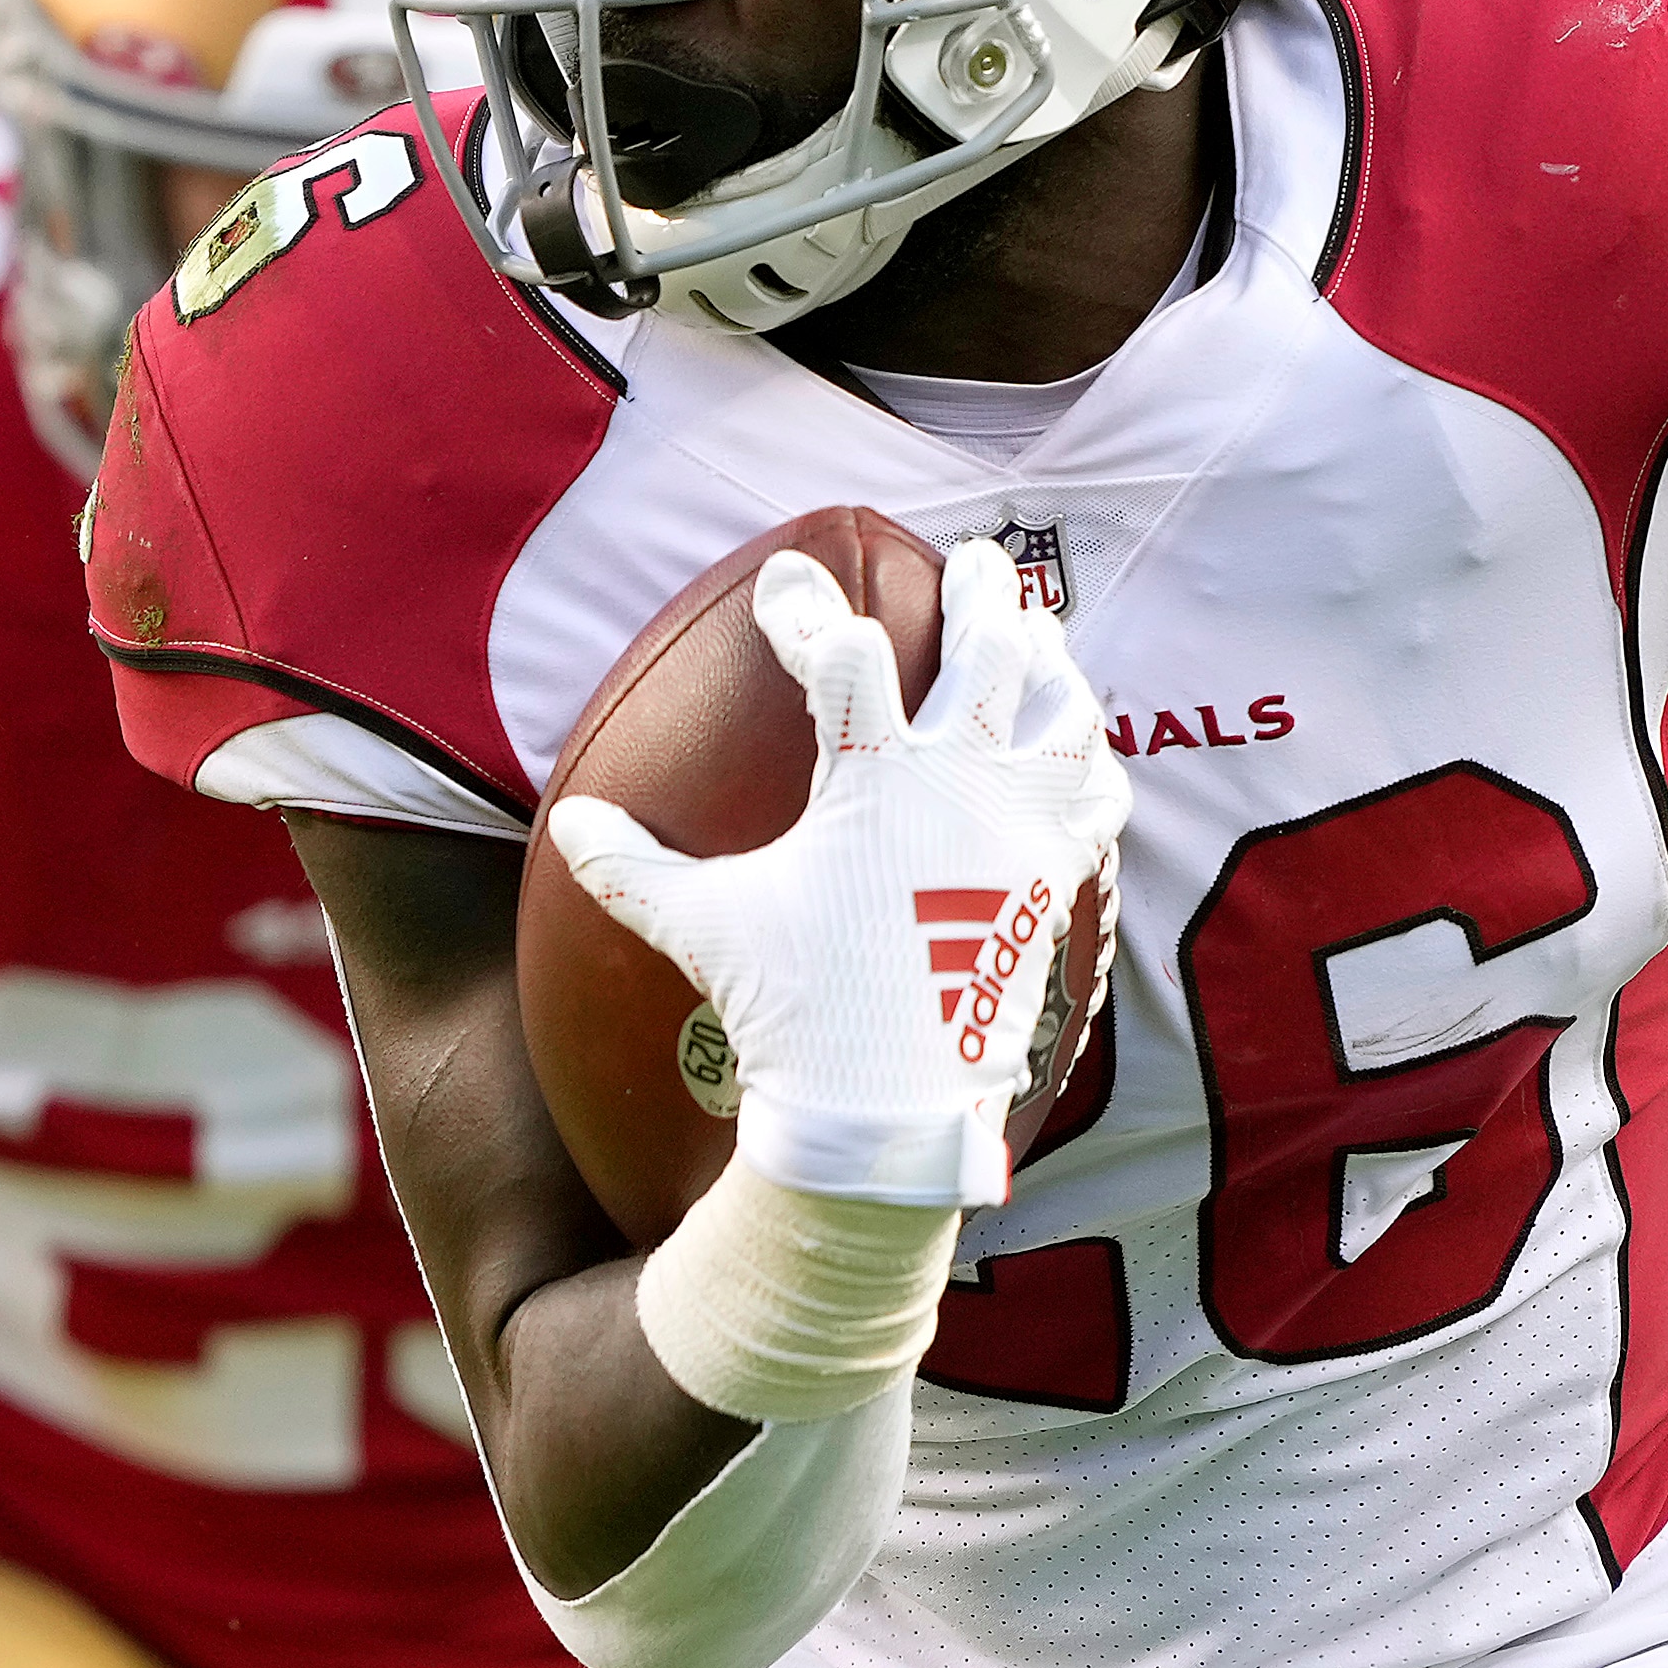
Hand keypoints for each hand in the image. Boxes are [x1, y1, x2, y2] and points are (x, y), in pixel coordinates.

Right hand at [550, 534, 1126, 1206]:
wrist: (893, 1107)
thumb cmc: (798, 1009)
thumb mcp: (706, 929)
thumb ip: (635, 869)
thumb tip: (570, 820)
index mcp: (876, 780)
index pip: (845, 658)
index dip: (806, 610)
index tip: (782, 584)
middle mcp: (962, 786)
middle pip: (992, 648)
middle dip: (978, 592)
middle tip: (970, 560)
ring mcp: (1023, 831)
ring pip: (1064, 711)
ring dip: (1052, 665)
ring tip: (1044, 638)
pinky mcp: (1057, 882)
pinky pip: (1096, 801)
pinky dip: (1089, 766)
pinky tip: (1083, 757)